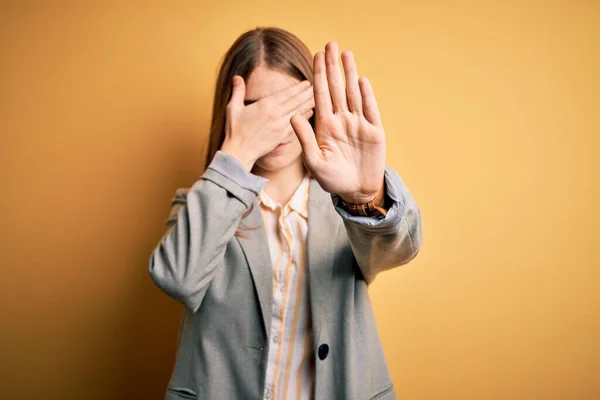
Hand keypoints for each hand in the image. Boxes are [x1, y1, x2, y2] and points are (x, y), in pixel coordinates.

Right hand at [221, 76, 314, 170]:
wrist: (239, 152)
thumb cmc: (234, 131)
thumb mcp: (233, 108)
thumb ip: (238, 91)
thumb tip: (237, 77)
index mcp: (265, 105)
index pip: (287, 93)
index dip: (298, 87)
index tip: (307, 82)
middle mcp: (276, 114)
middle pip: (296, 101)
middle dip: (308, 93)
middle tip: (318, 86)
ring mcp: (280, 126)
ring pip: (299, 111)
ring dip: (309, 103)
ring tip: (317, 97)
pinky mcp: (282, 136)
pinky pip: (297, 123)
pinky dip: (305, 117)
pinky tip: (310, 112)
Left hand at [291, 42, 385, 203]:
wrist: (356, 191)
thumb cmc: (333, 179)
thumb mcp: (315, 161)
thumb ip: (305, 138)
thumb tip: (293, 116)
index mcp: (325, 126)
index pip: (320, 96)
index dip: (318, 76)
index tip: (316, 56)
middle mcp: (341, 120)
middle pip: (336, 88)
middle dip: (333, 67)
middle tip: (330, 44)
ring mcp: (358, 124)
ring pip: (353, 94)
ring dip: (349, 74)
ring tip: (346, 53)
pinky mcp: (374, 131)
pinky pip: (370, 109)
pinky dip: (366, 95)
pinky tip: (361, 79)